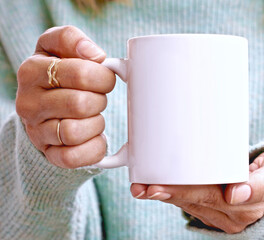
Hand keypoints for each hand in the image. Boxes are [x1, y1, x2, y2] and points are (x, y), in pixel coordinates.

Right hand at [16, 25, 115, 167]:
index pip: (80, 73)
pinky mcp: (50, 154)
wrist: (42, 107)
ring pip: (76, 132)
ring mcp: (37, 132)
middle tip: (98, 97)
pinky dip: (93, 147)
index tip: (105, 78)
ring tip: (93, 116)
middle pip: (81, 104)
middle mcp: (29, 103)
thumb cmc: (58, 74)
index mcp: (32, 71)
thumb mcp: (57, 47)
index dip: (103, 77)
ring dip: (96, 123)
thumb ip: (71, 39)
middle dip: (100, 100)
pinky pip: (74, 157)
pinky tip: (94, 136)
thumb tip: (94, 54)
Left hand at [130, 149, 263, 233]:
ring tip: (142, 187)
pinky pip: (195, 206)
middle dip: (165, 194)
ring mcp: (226, 218)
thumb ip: (261, 183)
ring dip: (166, 196)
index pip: (206, 196)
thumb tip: (236, 194)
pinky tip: (161, 188)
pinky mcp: (221, 214)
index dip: (179, 192)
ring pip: (191, 206)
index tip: (156, 187)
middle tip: (140, 187)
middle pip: (193, 202)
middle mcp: (234, 216)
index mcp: (247, 204)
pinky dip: (178, 196)